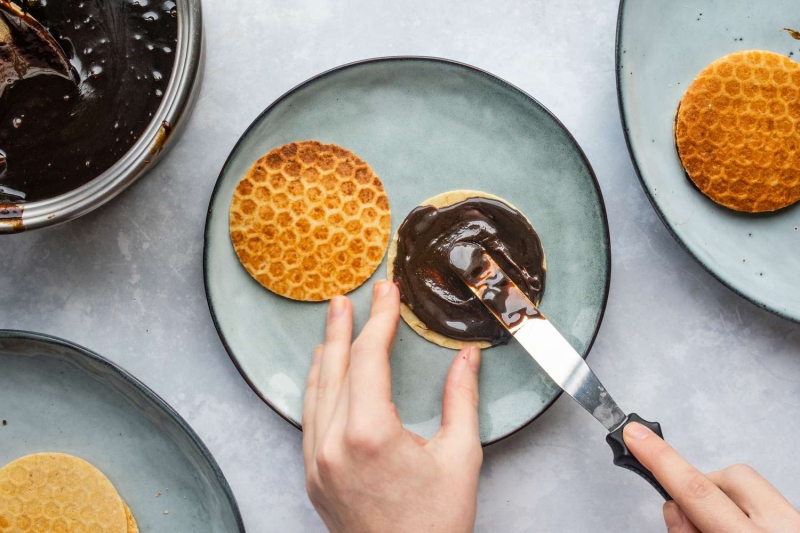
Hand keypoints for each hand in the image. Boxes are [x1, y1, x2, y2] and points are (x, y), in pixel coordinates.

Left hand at [303, 280, 483, 532]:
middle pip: (336, 367)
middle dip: (344, 326)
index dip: (379, 320)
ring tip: (332, 321)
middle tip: (351, 296)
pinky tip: (323, 372)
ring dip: (326, 352)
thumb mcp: (460, 457)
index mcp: (369, 433)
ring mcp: (316, 461)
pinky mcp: (312, 476)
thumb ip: (461, 399)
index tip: (386, 293)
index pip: (369, 358)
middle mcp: (333, 443)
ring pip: (316, 390)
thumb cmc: (436, 524)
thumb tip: (467, 357)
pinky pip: (309, 417)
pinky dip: (317, 386)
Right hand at [624, 422, 799, 531]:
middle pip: (726, 477)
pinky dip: (744, 511)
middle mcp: (783, 528)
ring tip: (717, 527)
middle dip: (697, 488)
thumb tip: (675, 506)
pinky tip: (739, 528)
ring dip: (723, 500)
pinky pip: (767, 499)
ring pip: (749, 484)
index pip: (695, 491)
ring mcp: (797, 521)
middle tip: (688, 516)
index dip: (660, 459)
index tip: (634, 435)